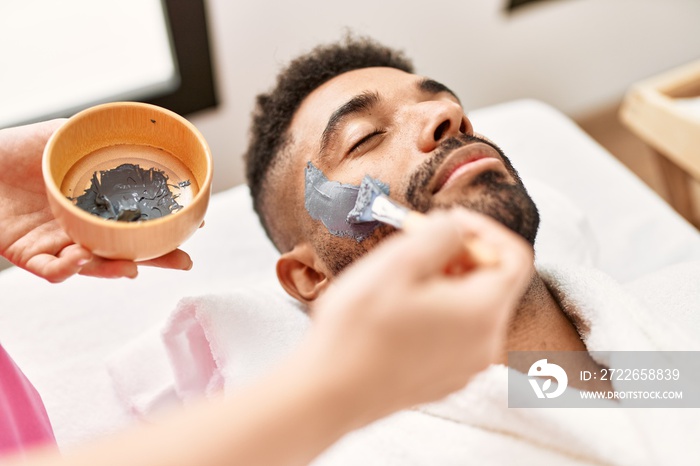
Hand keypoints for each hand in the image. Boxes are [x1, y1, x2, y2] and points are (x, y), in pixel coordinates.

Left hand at [0, 120, 193, 282]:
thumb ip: (98, 140)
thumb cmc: (14, 147)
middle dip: (156, 258)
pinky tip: (80, 257)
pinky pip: (53, 270)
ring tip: (132, 267)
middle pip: (125, 248)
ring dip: (113, 269)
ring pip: (92, 265)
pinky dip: (69, 269)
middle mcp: (80, 226)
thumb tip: (143, 134)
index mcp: (93, 203)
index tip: (195, 224)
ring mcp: (56, 243)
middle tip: (183, 262)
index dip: (165, 224)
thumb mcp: (63, 135)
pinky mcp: (27, 255)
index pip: (137, 219)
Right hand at [304, 208, 532, 422]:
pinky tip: (397, 312)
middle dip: (460, 255)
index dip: (485, 230)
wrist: (328, 394)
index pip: (515, 257)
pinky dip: (437, 311)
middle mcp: (486, 345)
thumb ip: (440, 234)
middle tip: (416, 244)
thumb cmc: (357, 331)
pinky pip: (455, 333)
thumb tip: (457, 228)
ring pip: (472, 308)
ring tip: (401, 279)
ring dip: (446, 282)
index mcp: (482, 313)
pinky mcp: (445, 379)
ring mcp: (466, 367)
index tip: (449, 222)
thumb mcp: (397, 263)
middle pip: (493, 283)